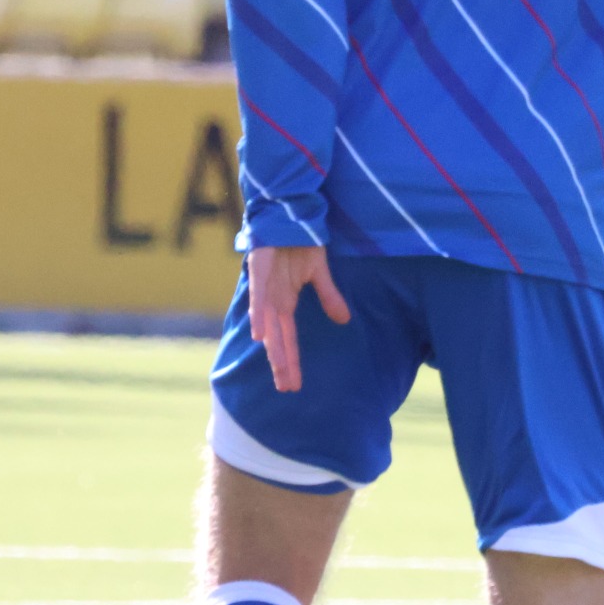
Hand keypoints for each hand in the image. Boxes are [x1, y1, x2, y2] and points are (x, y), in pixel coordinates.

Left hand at [247, 246, 350, 393]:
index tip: (294, 384)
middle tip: (287, 388)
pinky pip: (259, 297)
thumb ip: (329, 296)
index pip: (287, 338)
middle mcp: (272, 300)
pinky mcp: (259, 272)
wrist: (289, 216)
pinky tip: (261, 335)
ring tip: (278, 370)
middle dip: (281, 364)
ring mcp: (264, 288)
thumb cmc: (300, 243)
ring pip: (267, 324)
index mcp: (285, 302)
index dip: (290, 361)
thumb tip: (344, 320)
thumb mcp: (319, 272)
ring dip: (272, 347)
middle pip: (276, 339)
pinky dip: (259, 316)